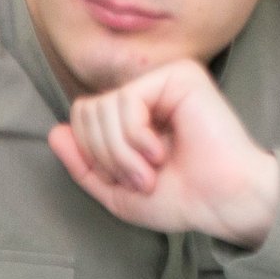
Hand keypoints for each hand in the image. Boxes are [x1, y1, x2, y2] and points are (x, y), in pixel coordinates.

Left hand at [49, 60, 279, 246]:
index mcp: (138, 113)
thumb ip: (84, 165)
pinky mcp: (181, 76)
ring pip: (104, 106)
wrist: (224, 203)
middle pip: (87, 109)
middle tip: (139, 179)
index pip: (83, 116)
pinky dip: (134, 137)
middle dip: (105, 155)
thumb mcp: (118, 191)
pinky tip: (160, 152)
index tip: (124, 182)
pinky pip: (126, 100)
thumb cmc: (182, 199)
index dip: (91, 154)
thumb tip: (55, 132)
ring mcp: (166, 80)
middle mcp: (151, 91)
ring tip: (150, 172)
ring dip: (121, 152)